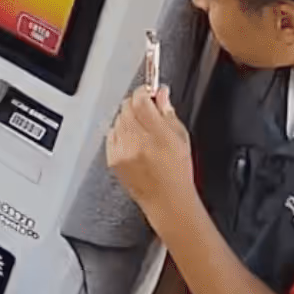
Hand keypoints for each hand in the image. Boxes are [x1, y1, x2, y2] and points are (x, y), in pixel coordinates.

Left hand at [106, 87, 192, 213]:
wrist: (167, 201)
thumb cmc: (177, 173)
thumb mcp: (181, 138)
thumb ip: (168, 112)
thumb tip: (161, 94)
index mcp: (157, 134)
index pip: (141, 100)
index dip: (144, 92)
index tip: (149, 91)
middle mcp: (136, 141)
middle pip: (126, 107)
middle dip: (137, 104)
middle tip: (148, 109)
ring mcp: (122, 150)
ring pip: (118, 119)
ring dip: (128, 118)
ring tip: (143, 130)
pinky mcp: (112, 159)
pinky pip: (111, 134)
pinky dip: (120, 133)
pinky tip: (133, 142)